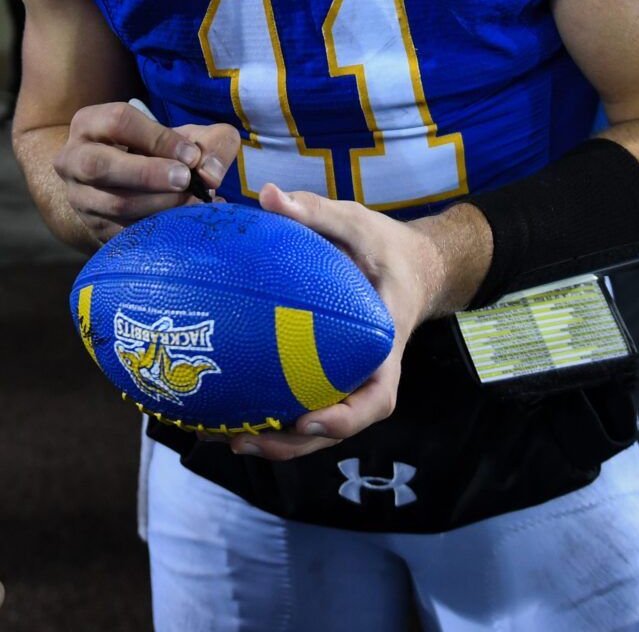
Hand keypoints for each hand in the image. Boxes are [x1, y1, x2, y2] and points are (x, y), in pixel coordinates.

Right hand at [52, 101, 240, 243]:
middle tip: (185, 180)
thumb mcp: (181, 136)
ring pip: (114, 204)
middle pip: (100, 166)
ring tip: (192, 202)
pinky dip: (158, 229)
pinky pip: (124, 233)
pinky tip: (183, 224)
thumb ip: (209, 142)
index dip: (158, 138)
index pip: (119, 121)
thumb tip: (211, 172)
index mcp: (90, 124)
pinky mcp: (93, 229)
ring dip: (159, 205)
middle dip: (148, 174)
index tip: (191, 155)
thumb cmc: (155, 151)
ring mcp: (79, 198)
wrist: (119, 184)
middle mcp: (73, 160)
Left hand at [225, 184, 460, 461]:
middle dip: (293, 444)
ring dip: (275, 439)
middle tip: (244, 441)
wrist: (414, 264)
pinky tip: (227, 412)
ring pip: (317, 424)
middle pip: (337, 427)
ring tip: (224, 438)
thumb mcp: (360, 223)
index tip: (308, 422)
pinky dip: (271, 413)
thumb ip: (317, 211)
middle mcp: (368, 372)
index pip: (376, 400)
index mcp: (384, 346)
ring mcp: (349, 377)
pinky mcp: (329, 372)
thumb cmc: (387, 246)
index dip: (343, 420)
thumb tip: (268, 195)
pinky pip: (304, 400)